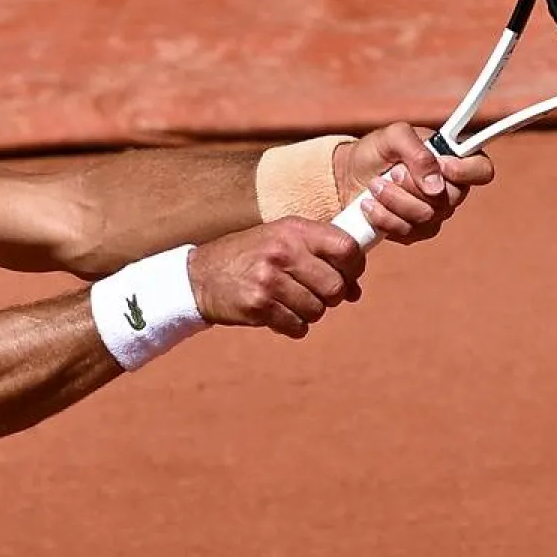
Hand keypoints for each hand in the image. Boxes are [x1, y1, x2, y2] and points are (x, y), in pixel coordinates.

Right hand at [187, 218, 364, 338]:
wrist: (200, 276)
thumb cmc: (249, 257)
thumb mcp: (282, 240)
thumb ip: (321, 256)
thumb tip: (356, 291)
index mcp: (293, 230)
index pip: (346, 248)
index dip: (354, 266)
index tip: (348, 274)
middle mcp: (282, 252)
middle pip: (335, 286)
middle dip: (332, 296)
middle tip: (315, 293)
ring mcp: (269, 280)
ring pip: (318, 310)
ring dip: (309, 312)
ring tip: (289, 301)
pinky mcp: (258, 306)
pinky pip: (297, 326)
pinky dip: (292, 325)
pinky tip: (277, 313)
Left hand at [332, 122, 494, 244]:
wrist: (349, 175)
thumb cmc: (377, 151)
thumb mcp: (393, 136)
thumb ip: (416, 150)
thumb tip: (435, 183)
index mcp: (453, 159)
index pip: (482, 170)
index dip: (466, 171)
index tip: (443, 165)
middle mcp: (450, 189)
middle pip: (450, 198)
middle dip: (413, 185)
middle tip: (392, 172)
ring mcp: (435, 213)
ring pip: (426, 216)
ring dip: (394, 199)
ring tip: (375, 185)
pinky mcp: (415, 232)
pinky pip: (407, 232)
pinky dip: (384, 217)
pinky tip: (369, 204)